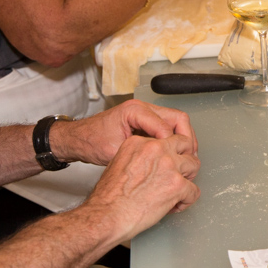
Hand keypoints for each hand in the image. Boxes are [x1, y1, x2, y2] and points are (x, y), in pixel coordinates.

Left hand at [52, 98, 198, 166]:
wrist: (78, 139)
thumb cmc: (90, 142)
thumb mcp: (115, 150)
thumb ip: (139, 151)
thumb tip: (162, 158)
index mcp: (135, 111)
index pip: (165, 125)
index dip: (173, 145)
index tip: (175, 160)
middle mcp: (143, 108)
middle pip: (177, 118)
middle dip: (186, 138)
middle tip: (190, 156)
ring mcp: (145, 113)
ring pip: (176, 121)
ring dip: (183, 138)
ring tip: (186, 156)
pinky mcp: (146, 120)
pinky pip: (168, 126)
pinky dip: (175, 138)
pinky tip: (175, 153)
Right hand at [82, 133, 201, 241]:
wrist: (107, 215)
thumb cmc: (109, 196)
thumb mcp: (118, 163)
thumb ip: (138, 156)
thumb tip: (151, 163)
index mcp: (140, 142)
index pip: (166, 139)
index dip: (169, 153)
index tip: (166, 165)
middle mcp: (157, 149)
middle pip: (185, 145)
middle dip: (185, 159)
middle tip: (179, 173)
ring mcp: (169, 166)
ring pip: (194, 165)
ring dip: (188, 179)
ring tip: (178, 190)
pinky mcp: (177, 185)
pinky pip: (194, 191)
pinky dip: (187, 200)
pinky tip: (175, 205)